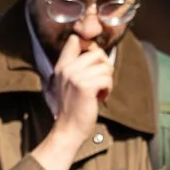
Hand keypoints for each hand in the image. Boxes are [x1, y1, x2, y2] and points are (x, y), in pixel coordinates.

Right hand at [48, 34, 113, 148]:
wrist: (68, 129)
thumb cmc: (73, 107)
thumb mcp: (68, 82)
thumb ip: (77, 65)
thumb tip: (98, 52)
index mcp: (62, 65)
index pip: (75, 40)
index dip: (90, 47)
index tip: (93, 62)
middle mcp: (67, 68)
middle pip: (97, 52)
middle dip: (104, 67)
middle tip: (100, 82)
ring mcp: (76, 76)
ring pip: (105, 66)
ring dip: (107, 80)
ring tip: (99, 91)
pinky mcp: (86, 86)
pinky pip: (107, 79)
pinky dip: (108, 89)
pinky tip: (100, 97)